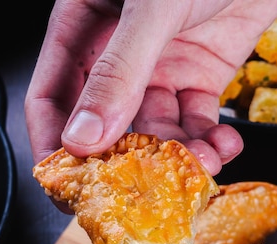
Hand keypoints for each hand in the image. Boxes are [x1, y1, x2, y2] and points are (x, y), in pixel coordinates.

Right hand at [25, 0, 276, 174]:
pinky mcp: (199, 76)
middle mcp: (118, 55)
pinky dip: (210, 142)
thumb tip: (86, 136)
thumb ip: (119, 71)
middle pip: (108, 125)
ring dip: (179, 157)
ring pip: (157, 131)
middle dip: (128, 162)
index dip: (56, 145)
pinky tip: (223, 146)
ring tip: (202, 164)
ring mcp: (159, 68)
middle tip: (144, 192)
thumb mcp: (152, 6)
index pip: (53, 97)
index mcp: (84, 28)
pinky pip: (196, 122)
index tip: (69, 186)